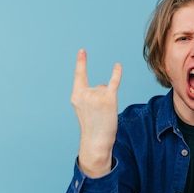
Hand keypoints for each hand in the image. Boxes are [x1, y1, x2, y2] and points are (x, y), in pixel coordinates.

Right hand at [71, 49, 121, 176]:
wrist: (96, 142)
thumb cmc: (93, 127)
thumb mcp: (86, 110)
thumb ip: (93, 94)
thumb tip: (104, 84)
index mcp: (76, 96)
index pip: (79, 76)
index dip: (81, 62)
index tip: (82, 51)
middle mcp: (85, 94)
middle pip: (98, 87)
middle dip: (101, 99)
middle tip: (98, 115)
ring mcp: (96, 96)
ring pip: (106, 90)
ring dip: (107, 101)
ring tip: (104, 115)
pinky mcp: (109, 99)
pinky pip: (114, 83)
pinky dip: (117, 74)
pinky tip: (117, 66)